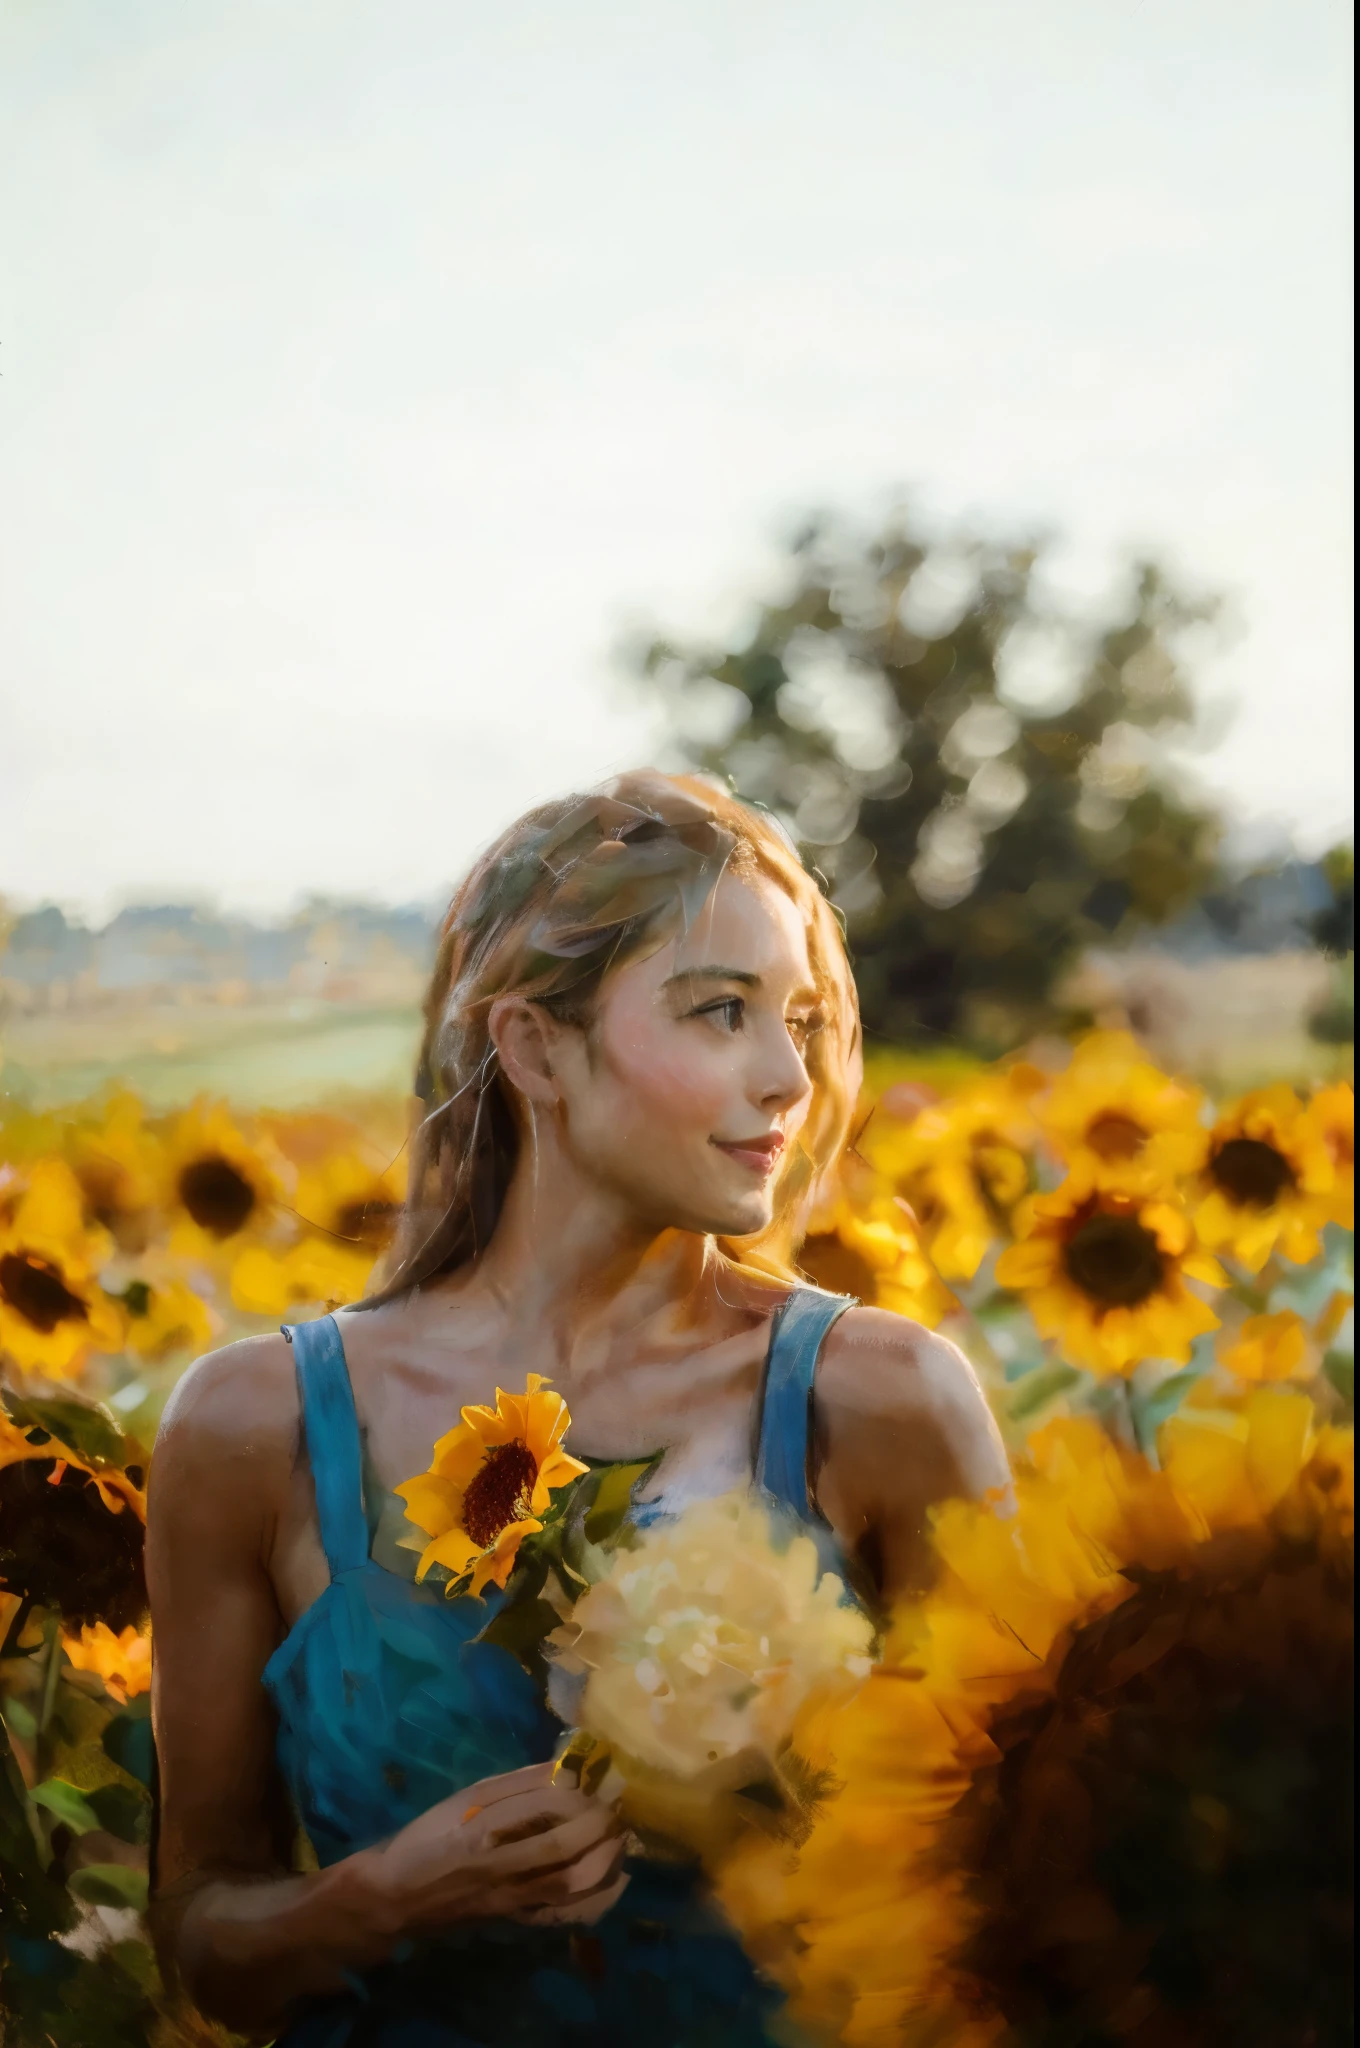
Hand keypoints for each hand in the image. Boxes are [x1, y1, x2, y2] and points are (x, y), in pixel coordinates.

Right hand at [361, 1761, 628, 1938]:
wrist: (396, 1897)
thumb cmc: (429, 1838)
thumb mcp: (463, 1799)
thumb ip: (514, 1784)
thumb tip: (564, 1767)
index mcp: (480, 1828)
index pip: (541, 1808)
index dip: (577, 1794)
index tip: (597, 1780)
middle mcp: (498, 1867)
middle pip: (561, 1850)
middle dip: (598, 1826)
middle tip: (615, 1807)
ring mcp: (509, 1900)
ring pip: (569, 1887)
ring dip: (605, 1860)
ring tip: (619, 1837)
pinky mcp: (516, 1921)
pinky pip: (565, 1916)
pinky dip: (596, 1899)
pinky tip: (615, 1879)